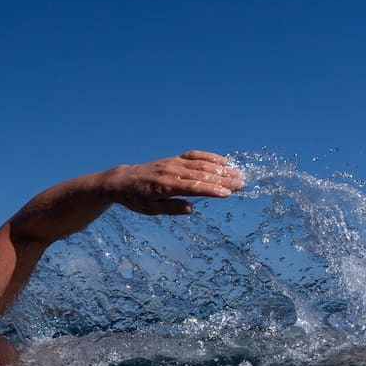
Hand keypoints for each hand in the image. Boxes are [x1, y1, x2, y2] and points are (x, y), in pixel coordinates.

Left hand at [104, 150, 244, 215]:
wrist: (123, 180)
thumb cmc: (137, 198)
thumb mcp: (150, 209)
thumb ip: (171, 209)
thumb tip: (191, 209)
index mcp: (166, 186)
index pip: (193, 187)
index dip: (211, 190)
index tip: (228, 193)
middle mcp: (172, 171)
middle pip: (202, 174)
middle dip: (223, 178)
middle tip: (241, 183)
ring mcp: (174, 163)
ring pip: (201, 164)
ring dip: (221, 168)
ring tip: (238, 174)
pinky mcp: (175, 158)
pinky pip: (195, 155)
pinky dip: (210, 156)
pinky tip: (223, 160)